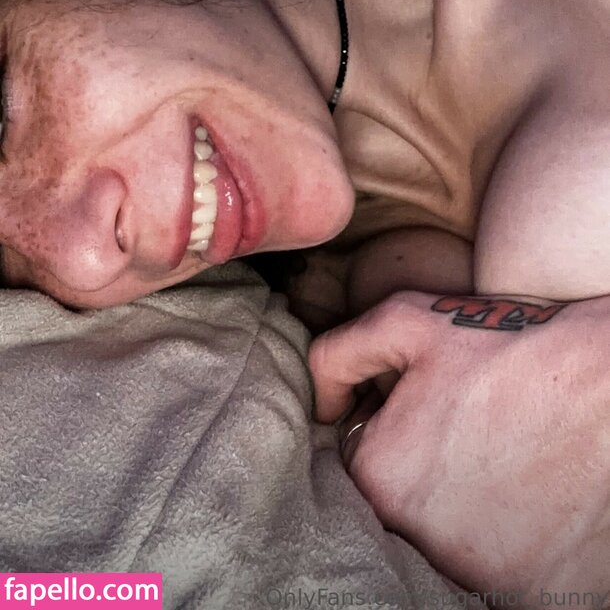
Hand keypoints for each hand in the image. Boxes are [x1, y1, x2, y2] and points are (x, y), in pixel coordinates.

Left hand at [308, 290, 609, 601]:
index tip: (436, 411)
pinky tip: (528, 494)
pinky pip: (490, 569)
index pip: (361, 463)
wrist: (607, 381)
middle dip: (424, 471)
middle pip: (398, 508)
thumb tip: (318, 405)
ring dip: (462, 509)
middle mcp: (416, 536)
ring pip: (443, 541)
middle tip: (472, 433)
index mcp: (379, 475)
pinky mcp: (525, 591)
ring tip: (502, 458)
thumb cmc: (508, 345)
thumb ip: (337, 355)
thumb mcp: (407, 320)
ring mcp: (473, 570)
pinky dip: (505, 539)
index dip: (396, 429)